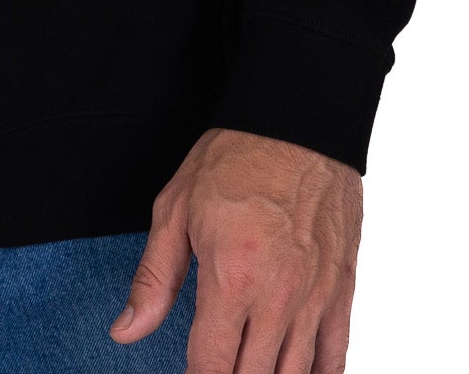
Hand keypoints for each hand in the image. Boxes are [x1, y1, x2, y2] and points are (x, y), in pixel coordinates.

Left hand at [110, 127, 361, 373]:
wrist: (298, 120)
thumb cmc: (238, 156)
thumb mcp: (176, 208)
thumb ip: (154, 278)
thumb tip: (127, 330)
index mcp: (231, 277)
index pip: (210, 367)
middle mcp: (277, 297)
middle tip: (216, 366)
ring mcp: (314, 297)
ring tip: (249, 368)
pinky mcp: (342, 289)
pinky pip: (335, 356)